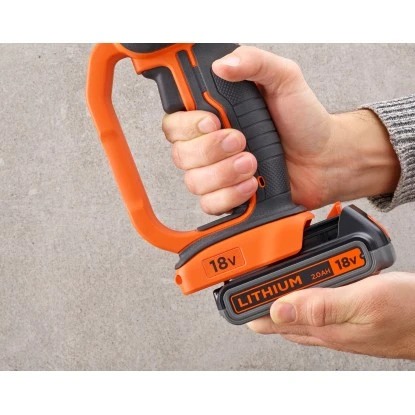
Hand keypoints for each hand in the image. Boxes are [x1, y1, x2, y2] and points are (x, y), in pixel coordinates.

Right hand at [162, 46, 399, 213]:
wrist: (324, 159)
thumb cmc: (305, 121)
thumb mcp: (284, 79)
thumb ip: (254, 62)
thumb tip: (222, 64)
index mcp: (215, 116)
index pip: (175, 123)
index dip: (187, 126)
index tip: (214, 122)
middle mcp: (211, 146)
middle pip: (180, 155)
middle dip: (212, 151)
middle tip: (242, 141)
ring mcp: (218, 173)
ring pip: (194, 182)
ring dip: (224, 174)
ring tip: (253, 163)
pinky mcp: (228, 196)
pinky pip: (209, 204)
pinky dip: (230, 196)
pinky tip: (251, 186)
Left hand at [247, 272, 414, 358]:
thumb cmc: (408, 314)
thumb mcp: (363, 302)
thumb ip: (320, 306)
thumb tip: (279, 309)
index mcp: (321, 326)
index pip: (270, 321)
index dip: (248, 305)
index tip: (233, 290)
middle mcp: (322, 328)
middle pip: (276, 315)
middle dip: (257, 297)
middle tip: (245, 277)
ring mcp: (332, 323)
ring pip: (291, 310)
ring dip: (276, 294)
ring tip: (264, 276)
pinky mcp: (342, 315)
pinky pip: (310, 305)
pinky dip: (299, 291)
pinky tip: (302, 280)